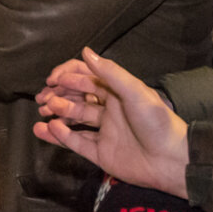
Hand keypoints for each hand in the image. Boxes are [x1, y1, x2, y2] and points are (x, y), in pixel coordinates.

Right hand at [31, 48, 189, 195]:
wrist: (171, 160)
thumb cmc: (156, 122)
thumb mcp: (135, 92)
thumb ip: (110, 72)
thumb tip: (85, 51)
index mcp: (117, 94)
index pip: (87, 79)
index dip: (68, 77)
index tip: (52, 79)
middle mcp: (108, 111)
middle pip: (77, 100)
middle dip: (58, 96)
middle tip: (42, 98)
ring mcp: (103, 133)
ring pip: (73, 121)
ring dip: (56, 114)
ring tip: (42, 112)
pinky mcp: (100, 154)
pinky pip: (76, 142)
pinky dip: (61, 136)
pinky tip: (48, 129)